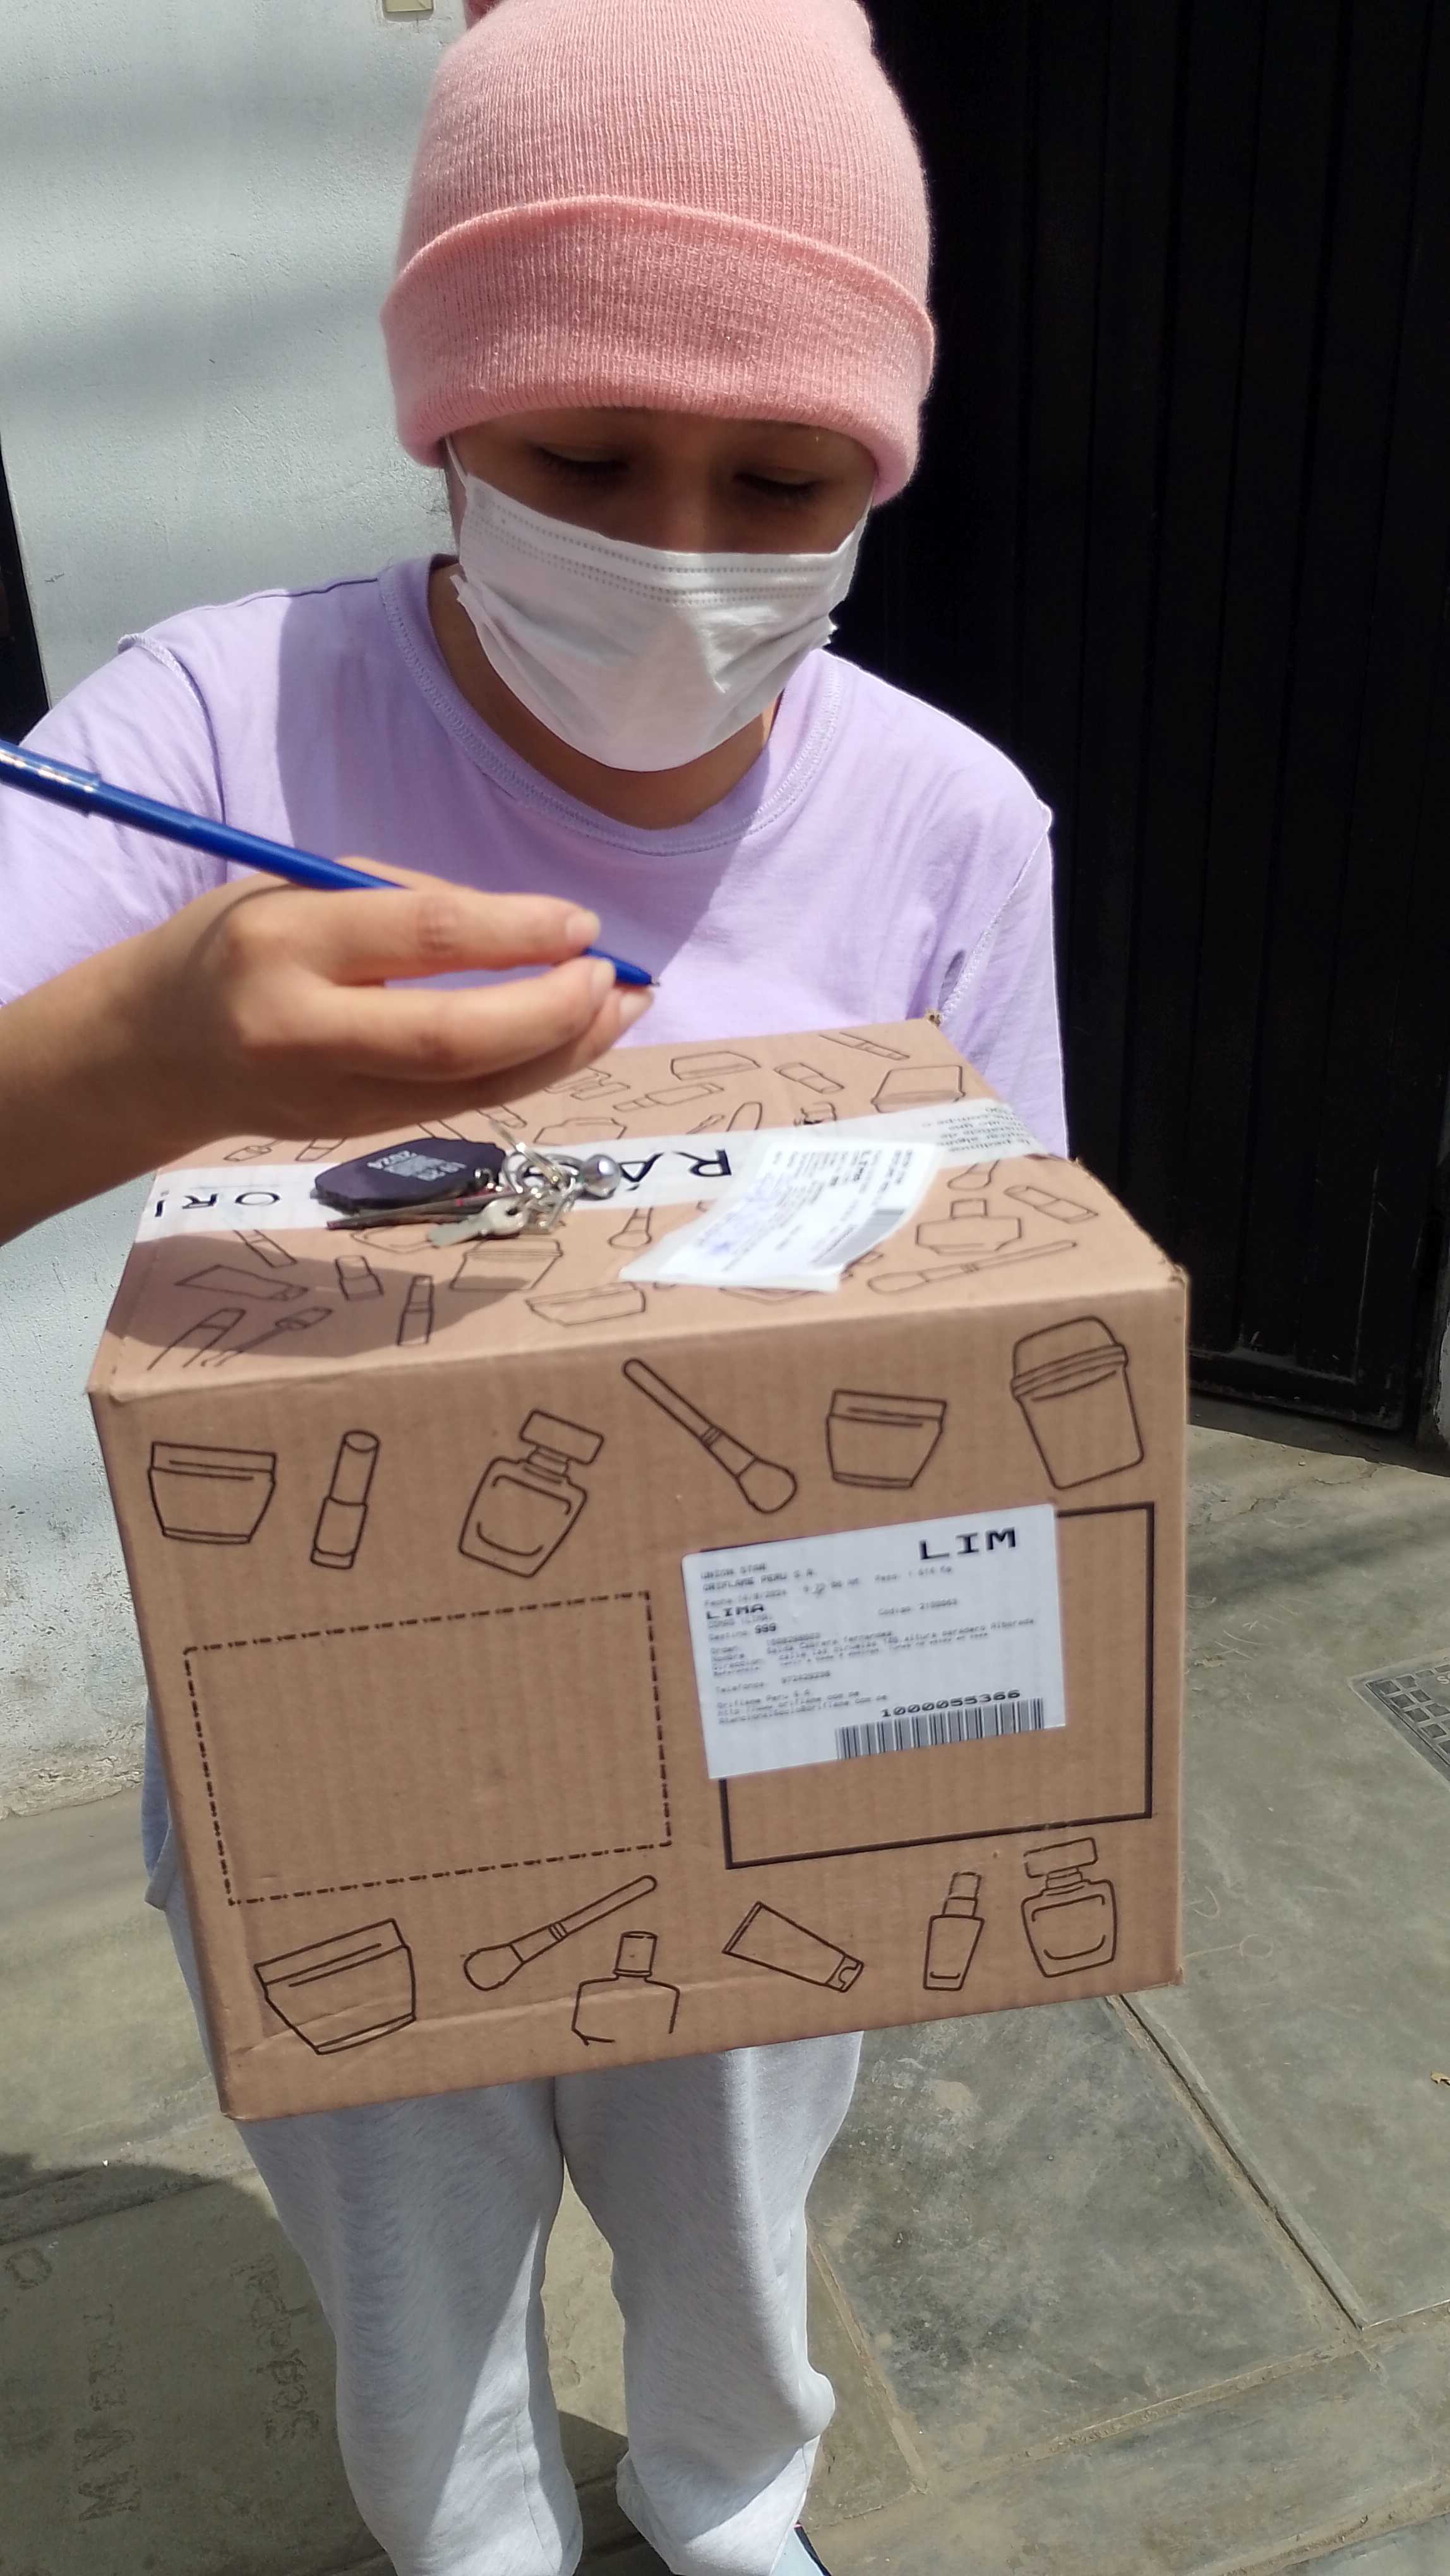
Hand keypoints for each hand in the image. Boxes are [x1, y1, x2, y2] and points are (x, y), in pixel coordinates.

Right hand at [0, 867, 651, 1241]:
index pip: (425, 939)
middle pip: (455, 1039)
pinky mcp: (355, 1135)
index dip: (517, 932)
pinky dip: (527, 1071)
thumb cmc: (237, 945)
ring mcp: (332, 1098)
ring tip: (622, 1009)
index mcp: (285, 944)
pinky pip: (459, 1104)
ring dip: (562, 1052)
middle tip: (614, 980)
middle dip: (552, 1011)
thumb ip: (408, 906)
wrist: (155, 1051)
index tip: (579, 921)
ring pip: (472, 1088)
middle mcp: (306, 1030)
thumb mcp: (301, 891)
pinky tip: (570, 1039)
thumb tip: (534, 930)